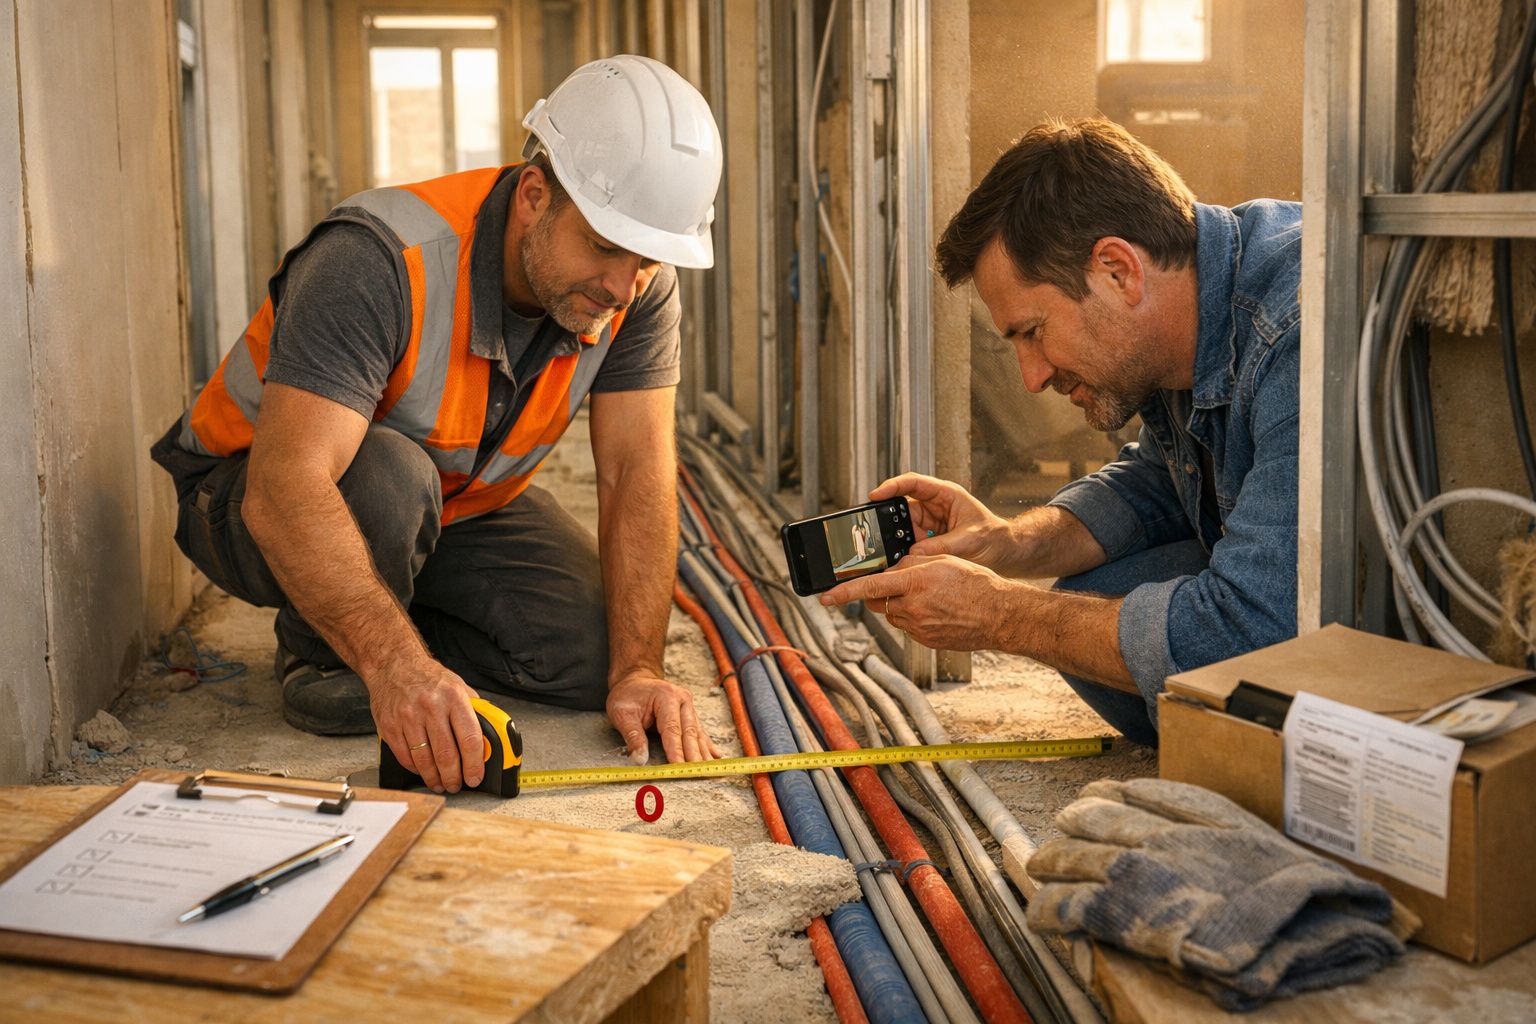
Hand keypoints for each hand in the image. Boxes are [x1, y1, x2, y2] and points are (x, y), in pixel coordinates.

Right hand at [369, 657, 484, 793]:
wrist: (394, 665)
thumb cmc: (429, 678)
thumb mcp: (458, 686)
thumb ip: (473, 711)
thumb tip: (488, 737)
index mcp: (454, 697)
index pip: (470, 738)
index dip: (474, 764)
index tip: (475, 776)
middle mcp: (431, 707)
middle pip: (446, 755)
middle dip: (454, 777)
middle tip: (457, 785)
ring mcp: (408, 717)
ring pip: (424, 760)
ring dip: (434, 778)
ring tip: (440, 783)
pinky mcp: (390, 726)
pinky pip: (405, 757)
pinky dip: (415, 769)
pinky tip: (422, 770)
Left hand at [607, 671, 721, 763]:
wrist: (635, 682)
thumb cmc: (628, 696)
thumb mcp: (622, 714)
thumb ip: (632, 736)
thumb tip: (639, 759)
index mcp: (667, 696)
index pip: (672, 729)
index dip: (676, 750)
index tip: (679, 767)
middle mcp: (683, 701)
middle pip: (690, 733)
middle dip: (694, 756)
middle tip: (697, 774)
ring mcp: (689, 708)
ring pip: (697, 734)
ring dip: (703, 754)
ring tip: (710, 770)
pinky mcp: (690, 715)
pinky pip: (700, 733)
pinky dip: (707, 746)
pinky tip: (716, 756)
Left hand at [820, 553, 1017, 651]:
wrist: (999, 615)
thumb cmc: (975, 584)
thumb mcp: (942, 561)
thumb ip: (911, 563)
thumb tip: (892, 569)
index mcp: (915, 582)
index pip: (869, 587)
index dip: (843, 592)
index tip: (824, 597)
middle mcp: (912, 607)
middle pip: (877, 602)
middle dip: (878, 593)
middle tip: (897, 583)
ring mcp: (918, 627)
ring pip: (892, 614)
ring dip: (899, 604)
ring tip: (928, 596)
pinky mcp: (925, 640)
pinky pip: (908, 626)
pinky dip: (914, 617)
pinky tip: (935, 610)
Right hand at [871, 473, 1017, 572]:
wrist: (1004, 552)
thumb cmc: (993, 537)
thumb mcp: (969, 540)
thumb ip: (942, 546)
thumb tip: (915, 554)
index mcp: (945, 494)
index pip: (913, 483)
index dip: (892, 486)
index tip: (875, 495)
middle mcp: (933, 505)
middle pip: (901, 506)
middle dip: (886, 517)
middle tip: (872, 528)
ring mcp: (928, 523)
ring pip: (901, 527)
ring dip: (893, 538)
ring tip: (884, 550)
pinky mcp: (926, 540)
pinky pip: (907, 543)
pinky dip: (900, 551)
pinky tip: (896, 560)